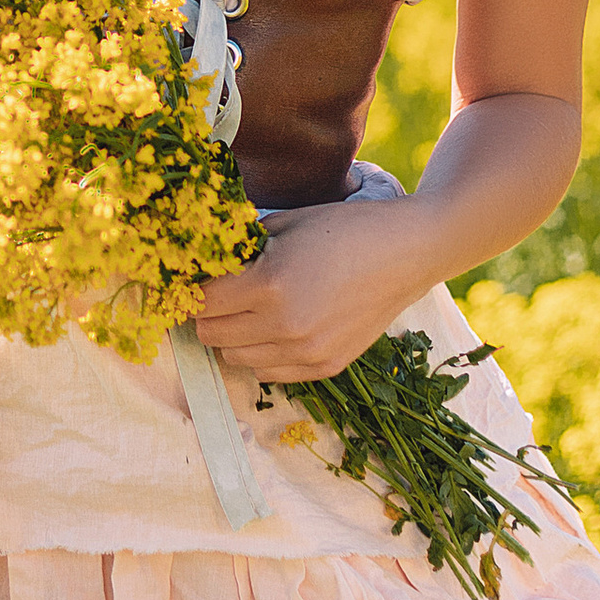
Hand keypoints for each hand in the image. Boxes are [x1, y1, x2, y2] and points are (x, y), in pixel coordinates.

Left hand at [194, 195, 444, 385]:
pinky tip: (276, 328)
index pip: (201, 304)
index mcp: (270, 285)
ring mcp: (306, 352)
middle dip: (209, 314)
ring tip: (251, 311)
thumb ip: (239, 249)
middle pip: (211, 336)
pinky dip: (262, 355)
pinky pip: (269, 374)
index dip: (193, 290)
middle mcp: (285, 326)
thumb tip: (202, 265)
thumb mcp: (283, 225)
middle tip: (222, 294)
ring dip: (233, 337)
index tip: (198, 279)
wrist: (406, 253)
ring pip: (235, 360)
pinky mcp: (325, 366)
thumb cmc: (343, 229)